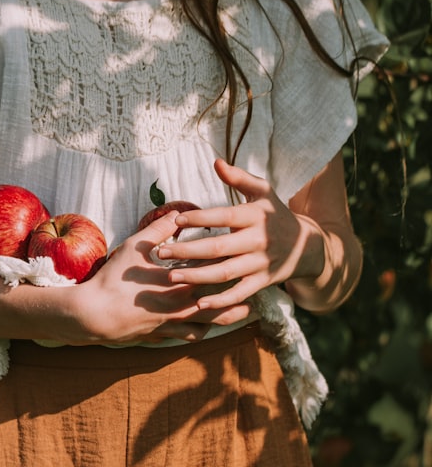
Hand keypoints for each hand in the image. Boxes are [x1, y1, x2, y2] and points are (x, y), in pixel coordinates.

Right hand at [62, 210, 249, 344]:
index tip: (246, 250)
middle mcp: (183, 304)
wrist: (96, 315)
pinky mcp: (163, 334)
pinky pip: (190, 336)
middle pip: (222, 297)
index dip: (230, 259)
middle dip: (241, 290)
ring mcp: (175, 322)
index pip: (213, 268)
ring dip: (229, 315)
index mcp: (179, 280)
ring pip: (211, 321)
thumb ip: (159, 228)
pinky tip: (206, 328)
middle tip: (258, 281)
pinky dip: (201, 331)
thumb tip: (178, 211)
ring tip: (244, 310)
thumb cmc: (114, 279)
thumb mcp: (135, 247)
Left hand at [152, 159, 322, 310]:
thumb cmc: (275, 214)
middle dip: (187, 251)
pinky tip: (198, 304)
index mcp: (255, 217)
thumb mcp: (263, 192)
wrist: (305, 245)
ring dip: (197, 277)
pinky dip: (221, 301)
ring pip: (224, 273)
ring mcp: (260, 264)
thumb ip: (239, 178)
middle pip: (218, 248)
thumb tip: (216, 162)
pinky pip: (239, 294)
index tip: (176, 220)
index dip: (200, 218)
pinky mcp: (262, 282)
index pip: (224, 216)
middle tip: (161, 252)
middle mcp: (258, 241)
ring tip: (171, 276)